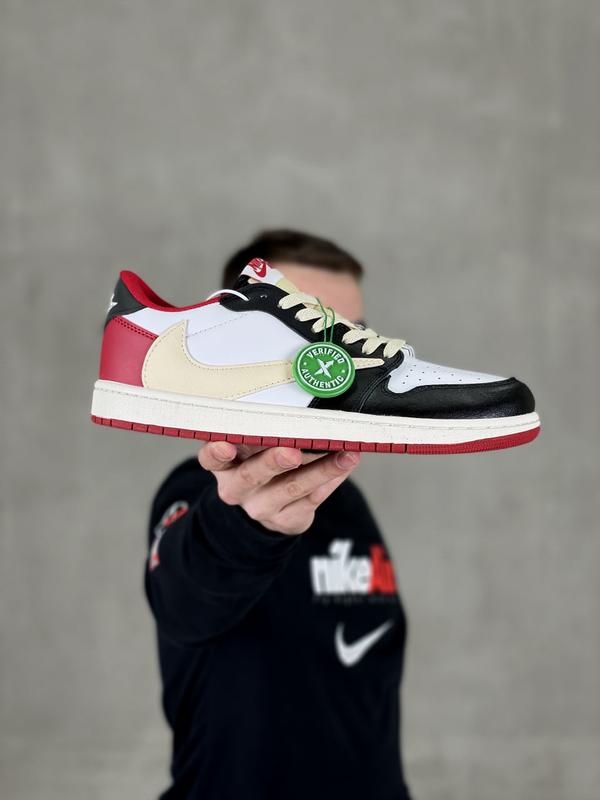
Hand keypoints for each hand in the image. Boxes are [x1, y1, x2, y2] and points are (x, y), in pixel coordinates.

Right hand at [198, 442, 360, 534]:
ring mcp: (261, 508)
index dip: (216, 452)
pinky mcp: (286, 520)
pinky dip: (331, 479)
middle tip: (292, 452)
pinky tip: (346, 464)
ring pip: (291, 488)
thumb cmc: (260, 463)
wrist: (268, 510)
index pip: (211, 459)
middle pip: (252, 475)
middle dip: (273, 462)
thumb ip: (262, 430)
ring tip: (344, 456)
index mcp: (225, 465)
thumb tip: (298, 402)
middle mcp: (238, 489)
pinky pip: (312, 498)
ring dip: (321, 470)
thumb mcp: (250, 448)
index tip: (226, 445)